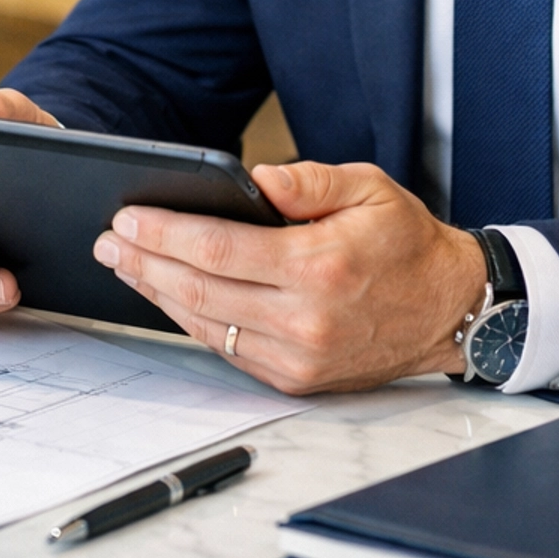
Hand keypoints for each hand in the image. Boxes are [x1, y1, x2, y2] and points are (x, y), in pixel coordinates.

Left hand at [93, 161, 486, 393]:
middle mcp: (304, 319)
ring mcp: (298, 356)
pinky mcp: (295, 379)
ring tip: (126, 263)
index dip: (165, 232)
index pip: (219, 249)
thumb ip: (309, 180)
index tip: (128, 216)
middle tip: (109, 239)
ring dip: (157, 293)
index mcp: (319, 266)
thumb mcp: (369, 188)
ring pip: (206, 324)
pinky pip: (227, 348)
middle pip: (199, 290)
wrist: (450, 310)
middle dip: (144, 261)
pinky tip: (168, 294)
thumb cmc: (406, 243)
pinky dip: (191, 320)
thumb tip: (253, 178)